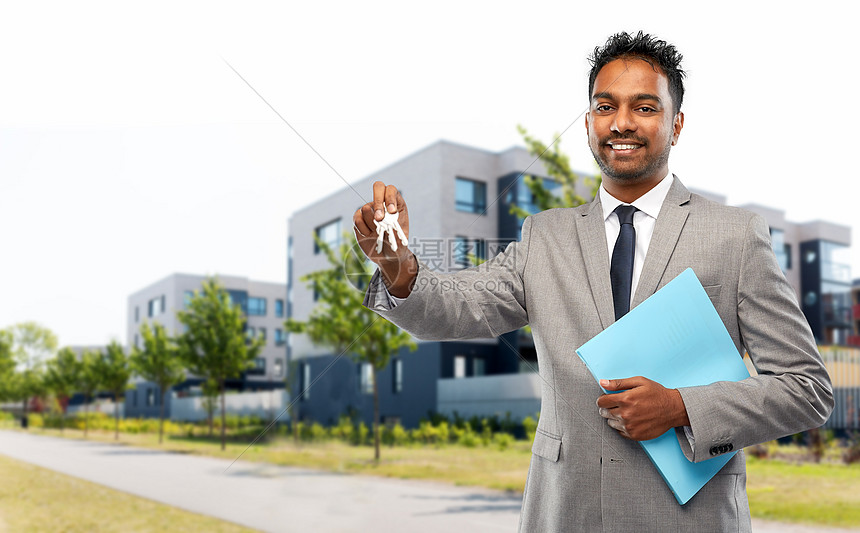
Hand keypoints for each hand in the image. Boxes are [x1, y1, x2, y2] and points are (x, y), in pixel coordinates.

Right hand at [353, 181, 415, 296]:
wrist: (387, 256)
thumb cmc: (397, 246)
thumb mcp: (401, 242)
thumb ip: (394, 232)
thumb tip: (382, 222)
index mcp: (397, 204)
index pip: (391, 190)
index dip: (390, 198)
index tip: (391, 211)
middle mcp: (382, 203)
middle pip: (378, 187)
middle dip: (377, 202)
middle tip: (379, 219)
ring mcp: (370, 209)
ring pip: (366, 208)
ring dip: (372, 223)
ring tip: (377, 233)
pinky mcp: (359, 218)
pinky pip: (357, 218)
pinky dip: (363, 228)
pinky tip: (368, 235)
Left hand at [596, 376, 689, 440]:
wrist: (673, 409)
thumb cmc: (657, 394)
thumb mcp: (639, 382)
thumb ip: (618, 383)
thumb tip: (602, 383)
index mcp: (625, 399)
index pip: (601, 402)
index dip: (602, 399)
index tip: (606, 399)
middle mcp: (626, 414)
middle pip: (604, 412)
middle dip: (608, 407)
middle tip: (618, 404)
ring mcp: (629, 426)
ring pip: (610, 422)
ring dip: (614, 417)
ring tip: (626, 412)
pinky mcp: (634, 435)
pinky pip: (619, 431)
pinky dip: (622, 426)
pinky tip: (631, 419)